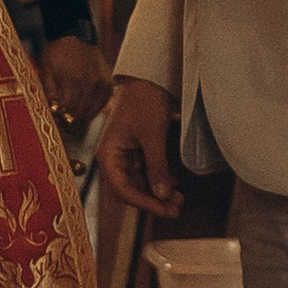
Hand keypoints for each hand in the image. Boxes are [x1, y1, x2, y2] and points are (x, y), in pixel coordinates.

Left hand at [39, 34, 111, 124]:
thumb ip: (50, 92)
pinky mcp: (108, 85)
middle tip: (63, 131)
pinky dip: (91, 111)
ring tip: (71, 123)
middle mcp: (90, 85)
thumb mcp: (46, 70)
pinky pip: (101, 106)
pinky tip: (82, 111)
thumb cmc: (58, 52)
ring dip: (81, 121)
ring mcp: (102, 85)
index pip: (68, 113)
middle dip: (70, 126)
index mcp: (73, 81)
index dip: (61, 123)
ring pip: (92, 114)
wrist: (76, 35)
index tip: (56, 128)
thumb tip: (52, 112)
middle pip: (81, 117)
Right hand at [96, 77, 182, 218]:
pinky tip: (175, 185)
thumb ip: (157, 168)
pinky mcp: (137, 151)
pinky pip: (147, 172)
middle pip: (131, 190)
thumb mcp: (153, 136)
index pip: (123, 190)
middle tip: (176, 210)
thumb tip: (162, 196)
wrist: (148, 77)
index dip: (144, 203)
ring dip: (158, 193)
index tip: (164, 209)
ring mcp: (126, 155)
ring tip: (179, 200)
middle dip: (153, 201)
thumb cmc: (144, 101)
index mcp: (108, 155)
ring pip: (141, 183)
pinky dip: (160, 180)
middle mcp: (114, 158)